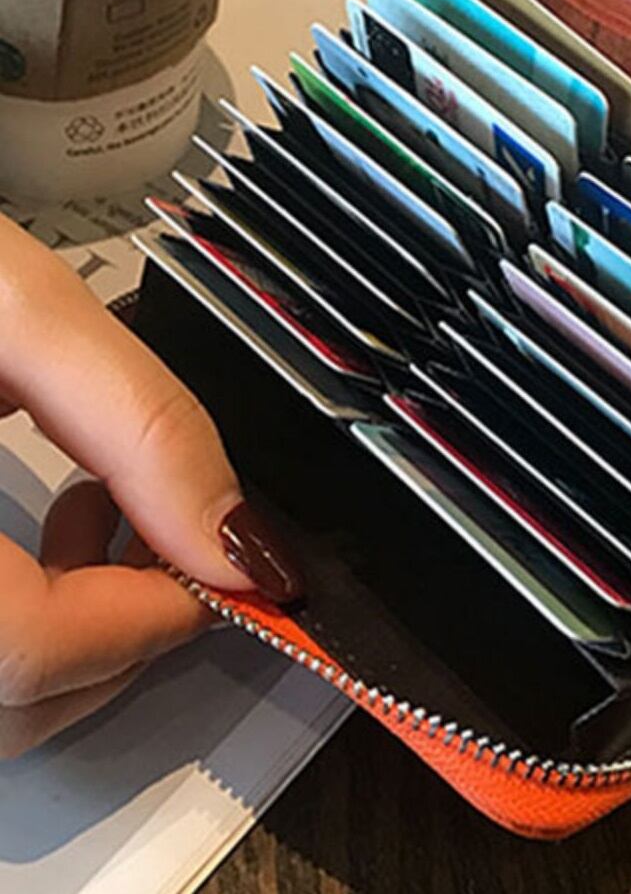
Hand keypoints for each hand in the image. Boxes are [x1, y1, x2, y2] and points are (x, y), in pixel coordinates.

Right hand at [0, 214, 301, 758]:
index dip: (152, 619)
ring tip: (98, 507)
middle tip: (171, 534)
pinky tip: (44, 528)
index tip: (230, 567)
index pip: (27, 649)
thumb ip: (138, 419)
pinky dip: (25, 619)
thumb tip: (232, 538)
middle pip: (13, 700)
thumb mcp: (14, 305)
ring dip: (78, 629)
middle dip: (126, 628)